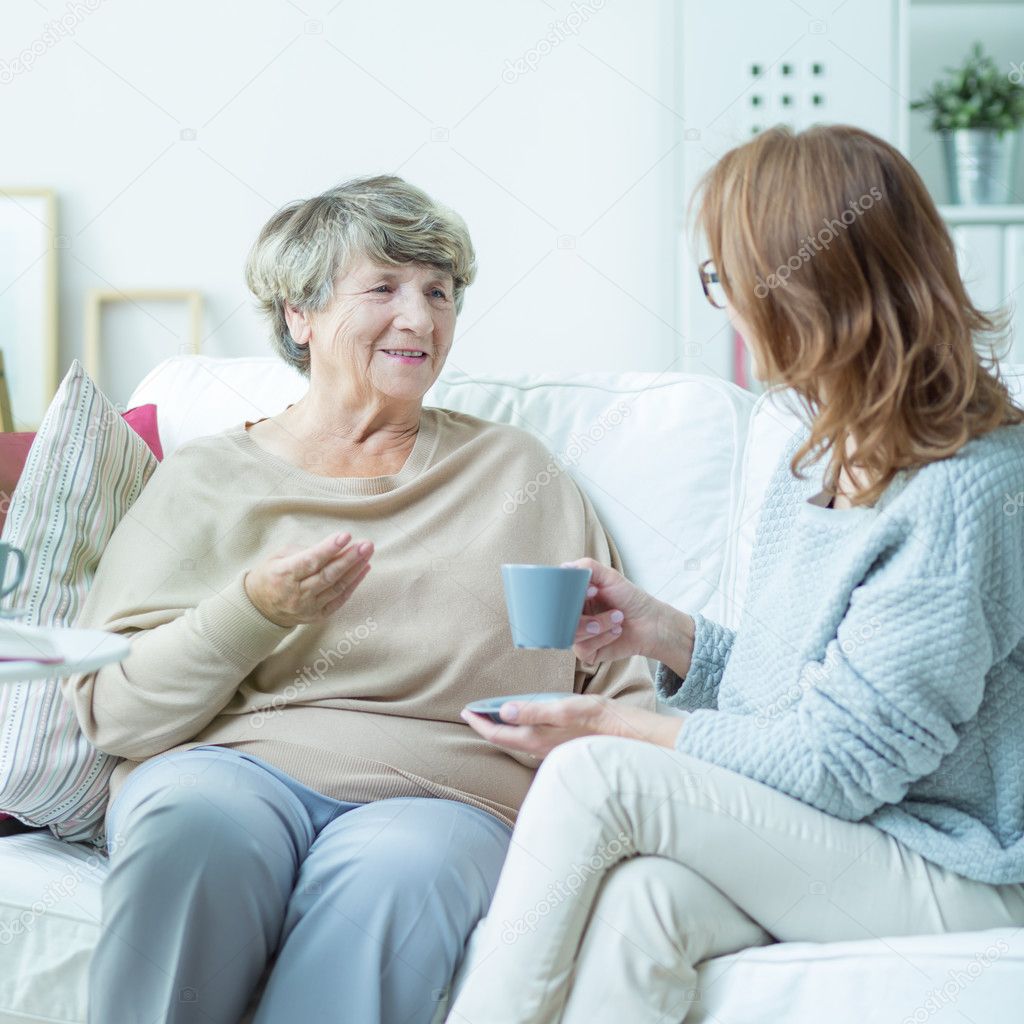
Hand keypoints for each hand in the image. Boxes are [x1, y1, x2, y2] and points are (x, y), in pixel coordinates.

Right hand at [243, 532, 372, 627]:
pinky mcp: (317, 616)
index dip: (329, 549)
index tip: (346, 535)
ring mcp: (308, 607)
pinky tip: (364, 568)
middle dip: (350, 559)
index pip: (310, 561)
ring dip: (356, 569)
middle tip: (366, 544)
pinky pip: (339, 599)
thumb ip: (306, 551)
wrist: (260, 607)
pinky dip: (353, 584)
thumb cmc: (272, 574)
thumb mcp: (279, 556)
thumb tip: (335, 546)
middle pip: (327, 575)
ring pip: (337, 587)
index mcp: (283, 575)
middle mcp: (296, 594)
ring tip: (368, 553)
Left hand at [460, 694, 683, 758]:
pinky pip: (534, 740)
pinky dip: (522, 729)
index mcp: (540, 740)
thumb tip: (504, 711)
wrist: (638, 739)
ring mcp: (555, 750)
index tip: (466, 711)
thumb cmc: (606, 720)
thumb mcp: (570, 708)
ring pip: (520, 741)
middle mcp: (544, 749)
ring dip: (504, 729)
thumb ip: (536, 710)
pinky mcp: (566, 746)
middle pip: (506, 740)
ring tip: (492, 714)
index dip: (480, 724)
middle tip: (473, 712)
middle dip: (488, 727)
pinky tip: (526, 720)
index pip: (499, 735)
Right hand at [561, 558, 660, 663]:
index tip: (591, 589)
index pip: (557, 598)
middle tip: (601, 600)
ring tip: (618, 617)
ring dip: (598, 624)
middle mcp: (573, 617)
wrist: (651, 623)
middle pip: (559, 618)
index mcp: (574, 599)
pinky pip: (582, 648)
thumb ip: (588, 567)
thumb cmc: (630, 598)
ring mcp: (579, 635)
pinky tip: (616, 632)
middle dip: (583, 611)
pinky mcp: (587, 652)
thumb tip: (564, 566)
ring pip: (571, 633)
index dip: (568, 595)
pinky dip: (602, 638)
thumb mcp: (610, 577)